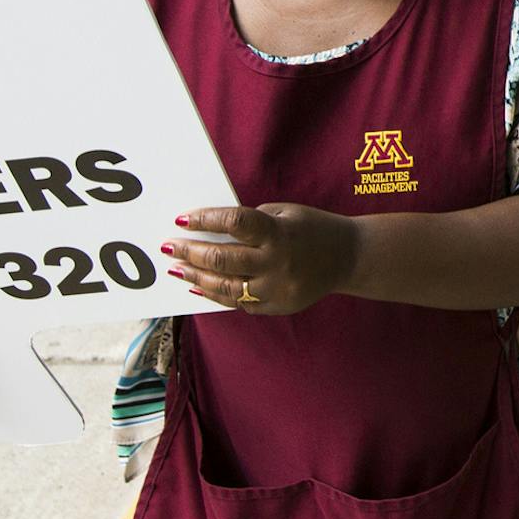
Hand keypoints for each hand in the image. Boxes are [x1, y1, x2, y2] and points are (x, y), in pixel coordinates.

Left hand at [165, 203, 357, 315]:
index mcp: (279, 233)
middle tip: (169, 246)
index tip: (182, 219)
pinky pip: (240, 302)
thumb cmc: (312, 228)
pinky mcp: (277, 306)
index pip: (235, 223)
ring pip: (226, 286)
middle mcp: (277, 263)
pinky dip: (217, 293)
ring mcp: (276, 289)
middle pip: (223, 258)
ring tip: (177, 268)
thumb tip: (210, 230)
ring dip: (197, 276)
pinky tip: (200, 285)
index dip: (205, 220)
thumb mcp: (284, 213)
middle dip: (190, 251)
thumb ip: (251, 222)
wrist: (349, 257)